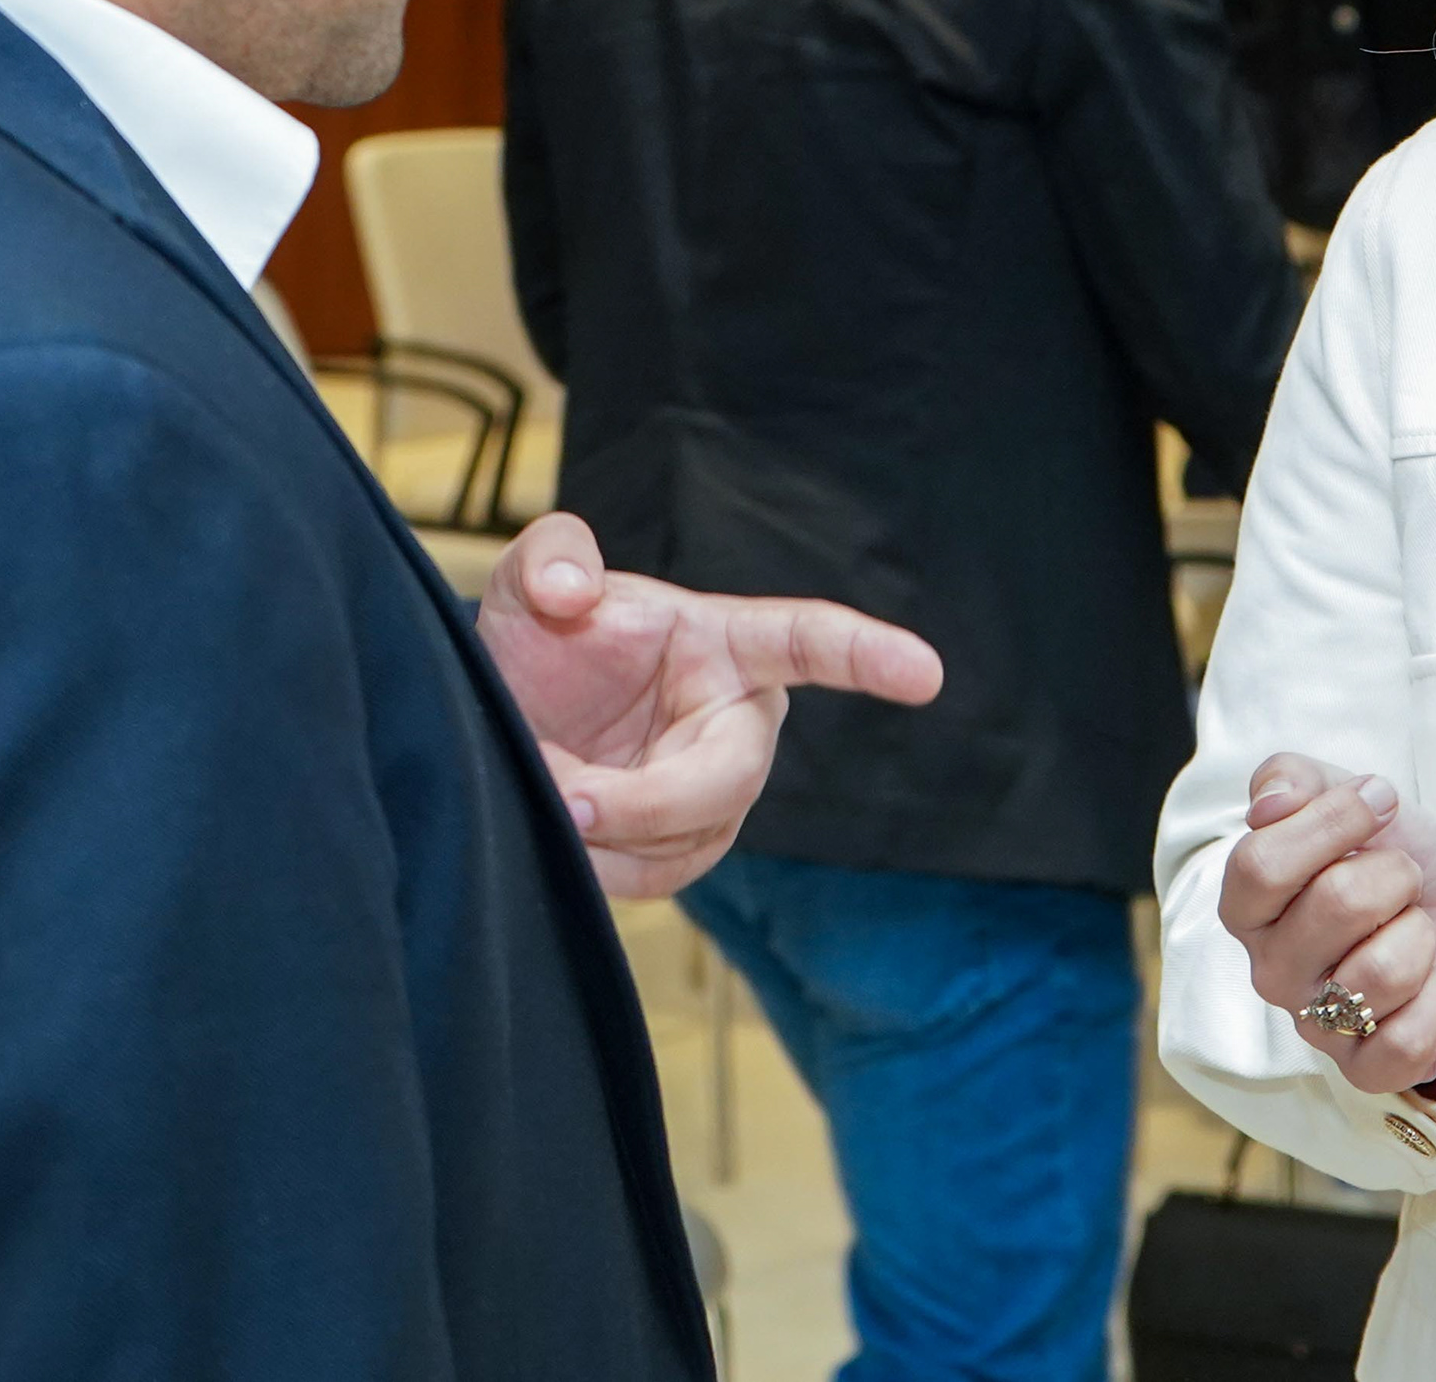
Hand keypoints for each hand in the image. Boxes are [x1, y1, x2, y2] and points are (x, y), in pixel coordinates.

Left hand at [475, 511, 943, 899]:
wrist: (509, 716)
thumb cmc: (538, 639)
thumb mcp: (527, 579)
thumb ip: (550, 558)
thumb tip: (569, 594)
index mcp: (723, 642)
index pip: (808, 641)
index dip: (868, 655)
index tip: (925, 673)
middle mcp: (736, 719)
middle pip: (734, 776)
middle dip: (648, 800)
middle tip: (567, 799)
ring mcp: (715, 790)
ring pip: (694, 837)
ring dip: (609, 833)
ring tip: (545, 792)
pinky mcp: (684, 846)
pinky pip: (662, 877)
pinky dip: (604, 866)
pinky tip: (564, 835)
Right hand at [1217, 752, 1435, 1094]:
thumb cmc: (1393, 855)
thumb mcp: (1346, 794)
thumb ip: (1291, 779)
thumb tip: (1268, 805)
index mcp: (1249, 904)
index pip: (1260, 864)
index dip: (1331, 823)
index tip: (1380, 800)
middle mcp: (1270, 969)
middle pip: (1334, 905)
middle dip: (1394, 875)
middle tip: (1403, 880)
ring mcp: (1315, 1026)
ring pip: (1382, 970)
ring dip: (1421, 935)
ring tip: (1415, 932)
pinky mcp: (1365, 1070)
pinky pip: (1407, 1039)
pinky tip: (1431, 984)